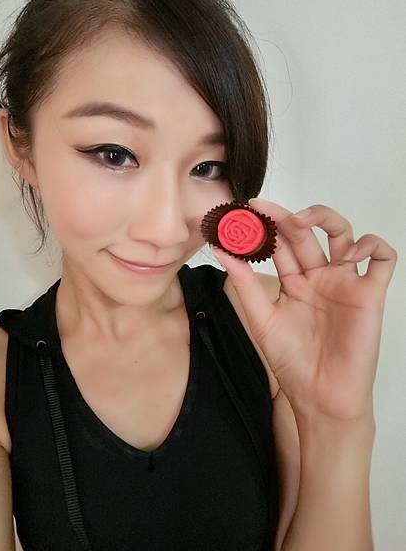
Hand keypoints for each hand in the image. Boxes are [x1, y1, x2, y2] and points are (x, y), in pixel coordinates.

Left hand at [211, 199, 397, 421]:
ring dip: (325, 218)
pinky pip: (382, 259)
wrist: (319, 396)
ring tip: (299, 220)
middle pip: (306, 234)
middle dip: (284, 217)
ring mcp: (345, 283)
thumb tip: (221, 249)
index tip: (242, 213)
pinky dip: (371, 246)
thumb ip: (245, 282)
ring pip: (344, 234)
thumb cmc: (291, 362)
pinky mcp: (370, 294)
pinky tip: (350, 253)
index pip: (279, 245)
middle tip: (262, 208)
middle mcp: (320, 277)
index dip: (263, 228)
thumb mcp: (261, 318)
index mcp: (295, 282)